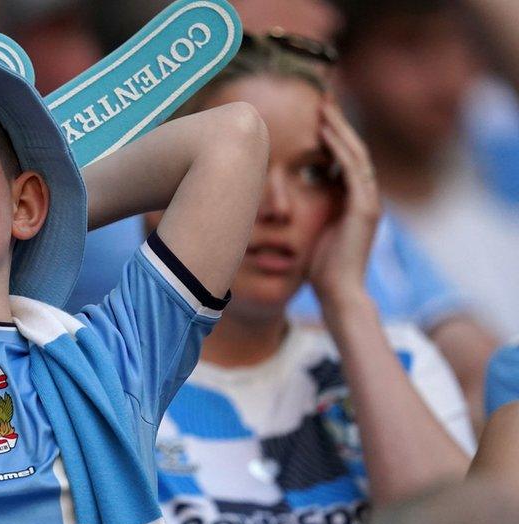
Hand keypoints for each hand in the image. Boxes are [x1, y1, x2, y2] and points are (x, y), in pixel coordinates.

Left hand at [309, 100, 381, 304]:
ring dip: (338, 129)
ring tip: (323, 107)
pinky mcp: (365, 210)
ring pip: (355, 155)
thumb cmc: (320, 268)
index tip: (316, 113)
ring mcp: (368, 202)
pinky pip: (353, 172)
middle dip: (337, 122)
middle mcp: (365, 196)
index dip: (332, 133)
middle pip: (352, 149)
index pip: (344, 157)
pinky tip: (325, 133)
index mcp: (354, 200)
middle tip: (322, 97)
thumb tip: (286, 196)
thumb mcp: (312, 230)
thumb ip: (309, 209)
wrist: (338, 294)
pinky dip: (339, 150)